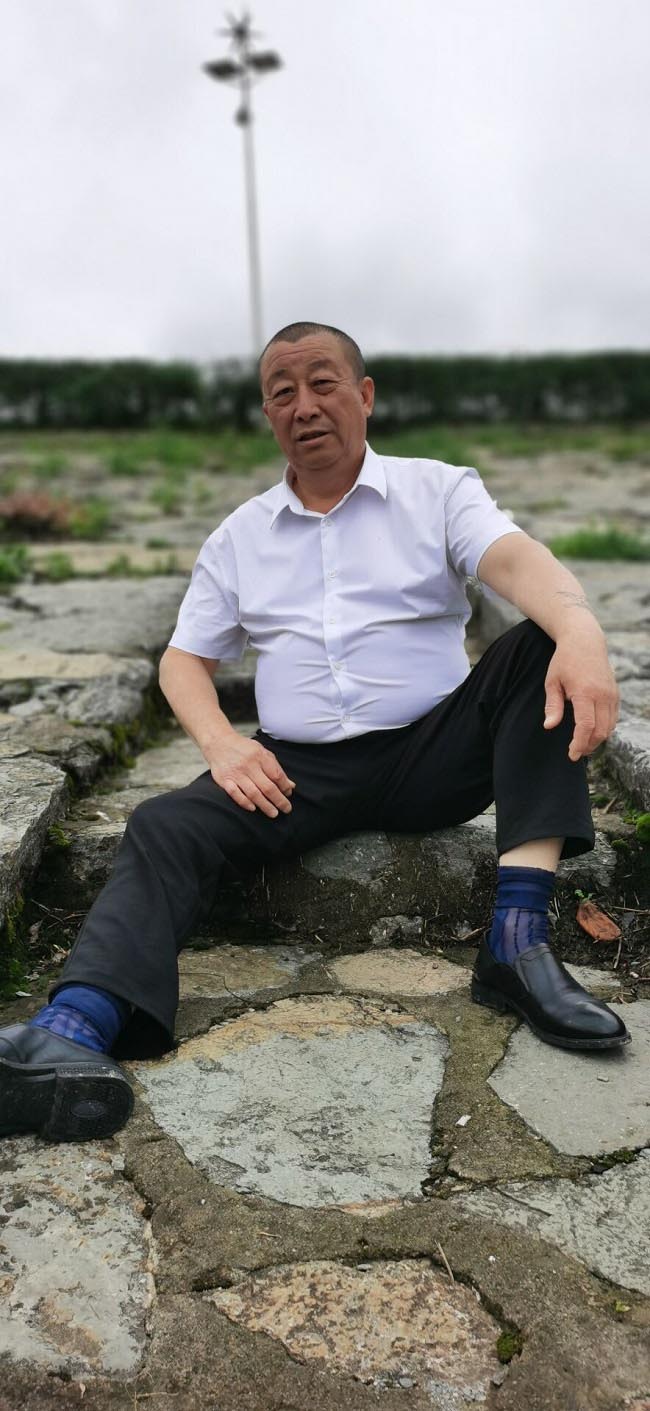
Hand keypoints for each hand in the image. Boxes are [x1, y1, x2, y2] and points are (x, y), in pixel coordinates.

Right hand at [207, 732, 295, 817]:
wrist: (218, 742)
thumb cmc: (243, 748)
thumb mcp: (262, 752)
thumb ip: (276, 768)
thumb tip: (290, 785)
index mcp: (260, 756)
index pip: (277, 775)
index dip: (285, 787)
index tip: (288, 794)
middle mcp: (248, 765)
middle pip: (267, 787)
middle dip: (279, 800)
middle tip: (286, 809)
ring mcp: (236, 773)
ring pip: (253, 793)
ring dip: (265, 805)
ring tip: (273, 813)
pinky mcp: (224, 780)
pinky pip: (235, 794)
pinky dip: (244, 802)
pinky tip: (253, 808)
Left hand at [543, 630, 618, 760]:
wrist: (585, 641)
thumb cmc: (564, 661)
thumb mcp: (552, 681)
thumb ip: (552, 705)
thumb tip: (549, 726)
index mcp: (585, 692)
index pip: (586, 726)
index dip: (579, 744)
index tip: (571, 755)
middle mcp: (602, 695)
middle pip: (600, 731)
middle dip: (588, 746)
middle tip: (575, 753)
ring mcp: (612, 694)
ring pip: (609, 727)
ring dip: (597, 740)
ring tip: (583, 745)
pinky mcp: (615, 694)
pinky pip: (614, 718)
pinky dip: (605, 729)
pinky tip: (592, 732)